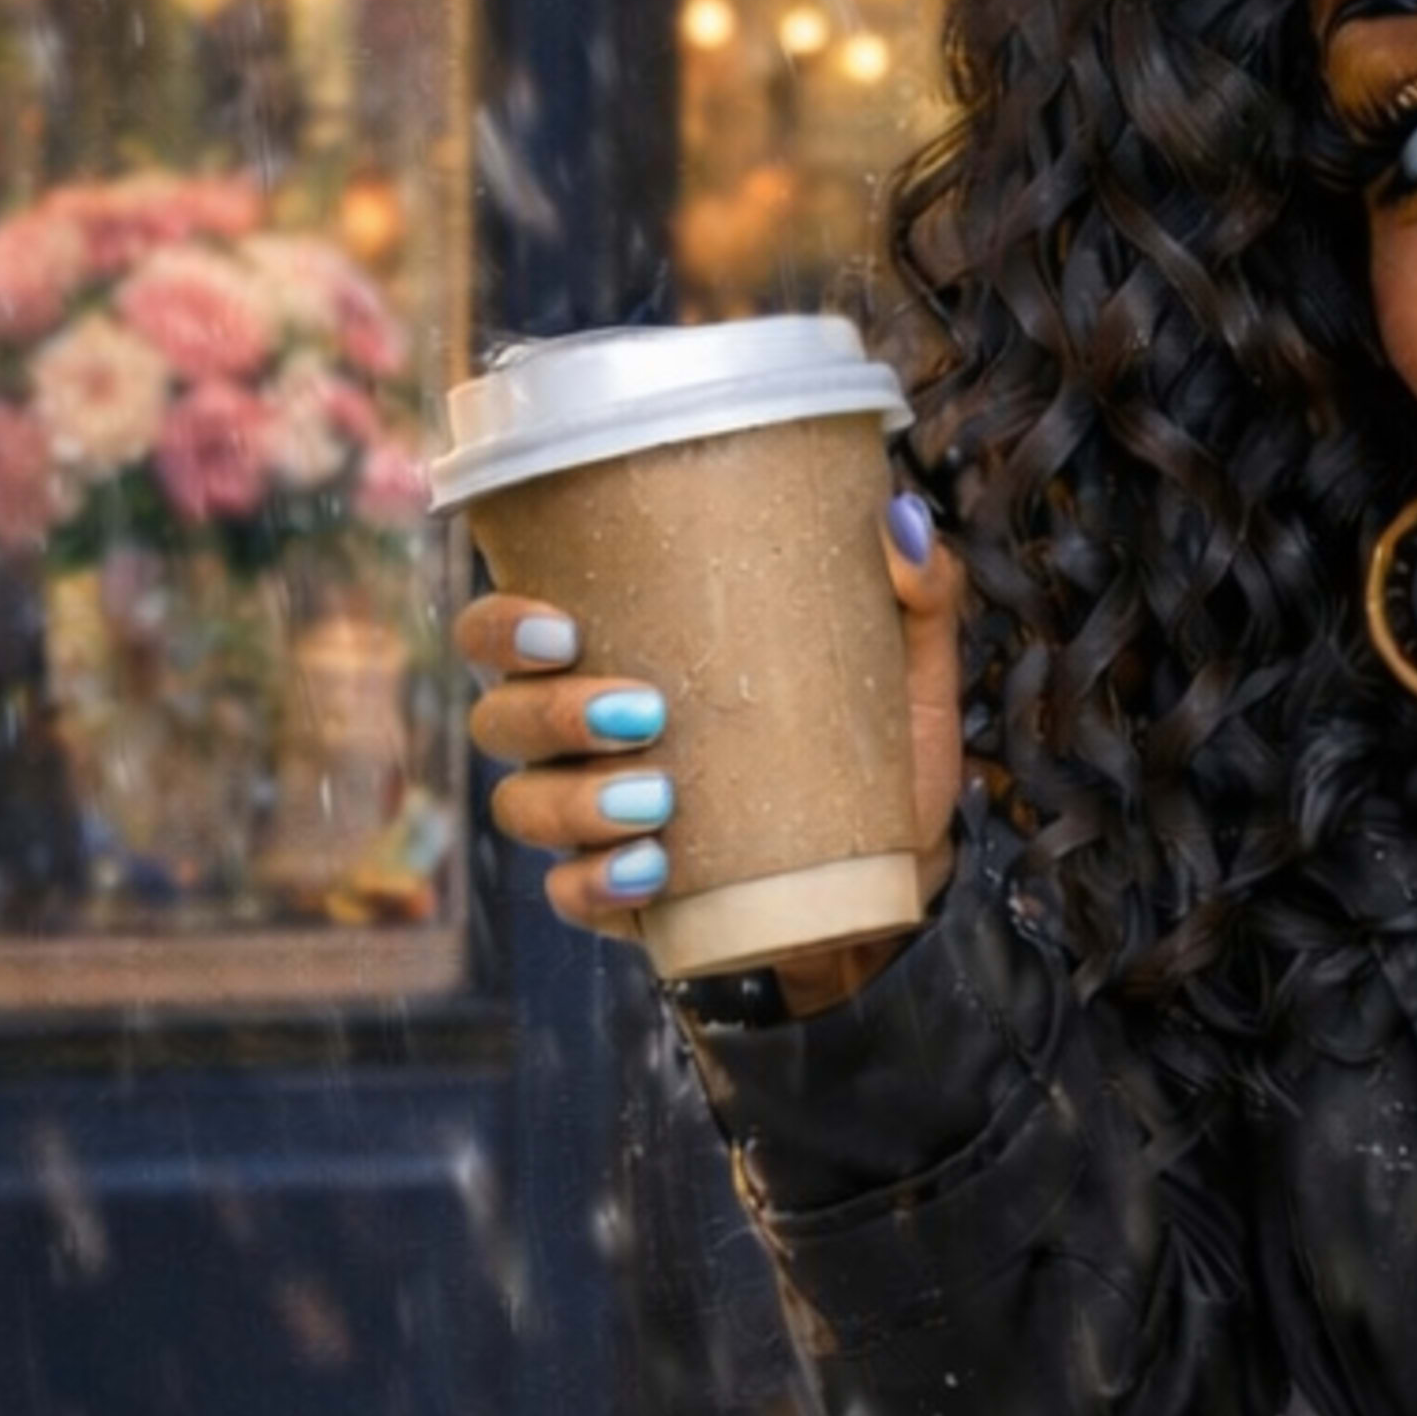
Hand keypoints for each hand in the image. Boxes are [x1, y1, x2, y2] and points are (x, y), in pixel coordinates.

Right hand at [455, 496, 972, 1004]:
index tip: (562, 628)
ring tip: (660, 796)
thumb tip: (900, 518)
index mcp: (620, 661)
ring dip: (575, 799)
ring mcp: (593, 823)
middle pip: (500, 716)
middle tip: (642, 712)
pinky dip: (596, 883)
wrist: (899, 876)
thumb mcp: (908, 672)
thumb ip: (916, 592)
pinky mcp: (620, 898)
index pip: (507, 633)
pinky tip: (652, 871)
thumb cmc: (879, 754)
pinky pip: (570, 895)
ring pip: (522, 804)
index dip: (500, 626)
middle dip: (548, 711)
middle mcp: (583, 740)